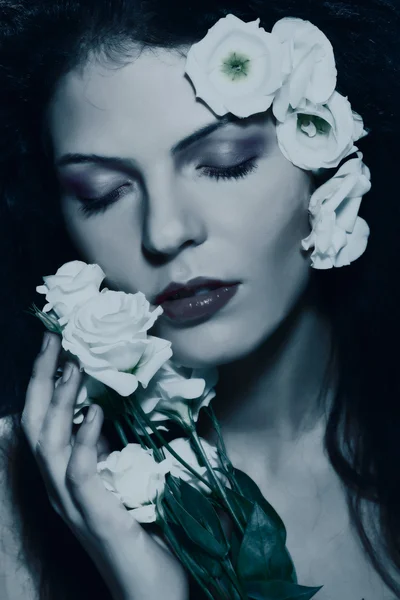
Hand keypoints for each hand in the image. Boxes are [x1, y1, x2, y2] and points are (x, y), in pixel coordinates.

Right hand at [21, 332, 188, 599]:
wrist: (153, 593)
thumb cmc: (145, 536)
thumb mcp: (127, 482)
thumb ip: (115, 452)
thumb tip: (119, 412)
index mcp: (66, 477)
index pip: (45, 421)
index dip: (45, 383)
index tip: (58, 344)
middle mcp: (60, 488)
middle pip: (36, 424)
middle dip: (41, 379)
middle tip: (54, 338)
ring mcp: (74, 504)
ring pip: (49, 443)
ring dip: (59, 400)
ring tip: (73, 364)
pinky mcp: (97, 516)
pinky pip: (79, 473)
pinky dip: (83, 441)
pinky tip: (95, 414)